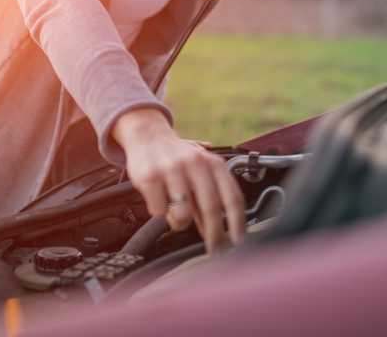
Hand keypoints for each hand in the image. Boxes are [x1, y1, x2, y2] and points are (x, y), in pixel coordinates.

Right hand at [111, 109, 244, 252]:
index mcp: (213, 163)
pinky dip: (159, 212)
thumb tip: (222, 232)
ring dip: (179, 222)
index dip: (238, 223)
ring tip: (174, 213)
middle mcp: (195, 163)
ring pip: (183, 214)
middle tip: (215, 251)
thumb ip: (210, 198)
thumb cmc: (178, 158)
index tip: (239, 243)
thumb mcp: (200, 171)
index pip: (233, 197)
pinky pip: (158, 211)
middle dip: (215, 235)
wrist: (147, 135)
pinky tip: (158, 199)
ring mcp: (172, 169)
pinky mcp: (149, 176)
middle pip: (211, 208)